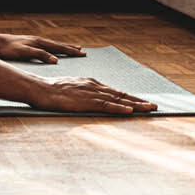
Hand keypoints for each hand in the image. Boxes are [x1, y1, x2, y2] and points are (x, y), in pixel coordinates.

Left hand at [0, 33, 85, 63]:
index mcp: (39, 42)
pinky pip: (45, 47)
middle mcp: (38, 41)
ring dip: (62, 47)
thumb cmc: (7, 49)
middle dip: (70, 48)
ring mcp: (33, 42)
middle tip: (82, 51)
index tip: (83, 53)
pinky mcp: (28, 44)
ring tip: (71, 48)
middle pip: (58, 45)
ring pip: (52, 45)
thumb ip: (40, 55)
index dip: (71, 51)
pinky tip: (52, 51)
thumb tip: (56, 60)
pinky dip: (52, 48)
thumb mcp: (25, 52)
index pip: (59, 47)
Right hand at [28, 76, 157, 113]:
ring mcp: (91, 93)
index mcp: (90, 83)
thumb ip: (81, 92)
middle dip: (138, 100)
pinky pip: (106, 105)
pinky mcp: (86, 101)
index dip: (129, 97)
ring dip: (135, 104)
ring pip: (118, 99)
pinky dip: (120, 107)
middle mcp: (94, 86)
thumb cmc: (50, 90)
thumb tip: (88, 98)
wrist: (39, 88)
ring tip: (150, 108)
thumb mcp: (69, 89)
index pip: (114, 91)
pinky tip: (130, 110)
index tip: (141, 102)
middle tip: (154, 106)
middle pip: (121, 94)